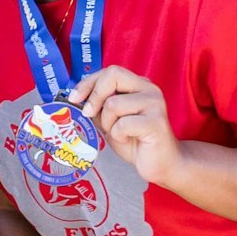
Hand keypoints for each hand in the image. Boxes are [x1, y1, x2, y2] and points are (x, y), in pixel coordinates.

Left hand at [68, 64, 179, 183]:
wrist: (162, 164)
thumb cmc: (136, 142)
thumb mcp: (111, 120)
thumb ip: (98, 107)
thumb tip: (76, 99)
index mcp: (138, 85)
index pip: (110, 71)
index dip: (88, 82)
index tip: (75, 98)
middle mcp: (149, 89)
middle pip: (113, 75)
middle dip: (95, 96)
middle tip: (88, 114)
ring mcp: (155, 104)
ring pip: (113, 104)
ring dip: (108, 123)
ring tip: (119, 133)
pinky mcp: (156, 122)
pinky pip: (123, 124)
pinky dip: (118, 135)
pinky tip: (128, 140)